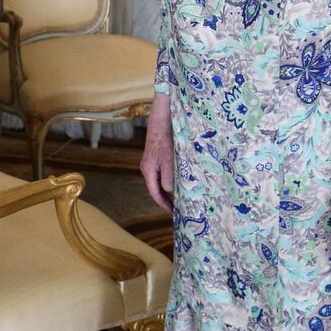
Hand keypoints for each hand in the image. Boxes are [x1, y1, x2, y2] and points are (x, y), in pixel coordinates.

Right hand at [139, 93, 173, 212]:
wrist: (163, 116)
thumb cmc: (165, 137)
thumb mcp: (168, 159)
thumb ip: (169, 176)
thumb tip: (170, 192)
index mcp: (148, 169)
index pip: (154, 193)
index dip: (164, 204)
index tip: (174, 213)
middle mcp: (148, 167)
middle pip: (156, 188)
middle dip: (167, 199)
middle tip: (180, 208)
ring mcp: (152, 160)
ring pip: (161, 180)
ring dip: (170, 189)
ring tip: (183, 197)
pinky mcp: (158, 154)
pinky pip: (164, 171)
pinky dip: (172, 179)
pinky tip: (182, 180)